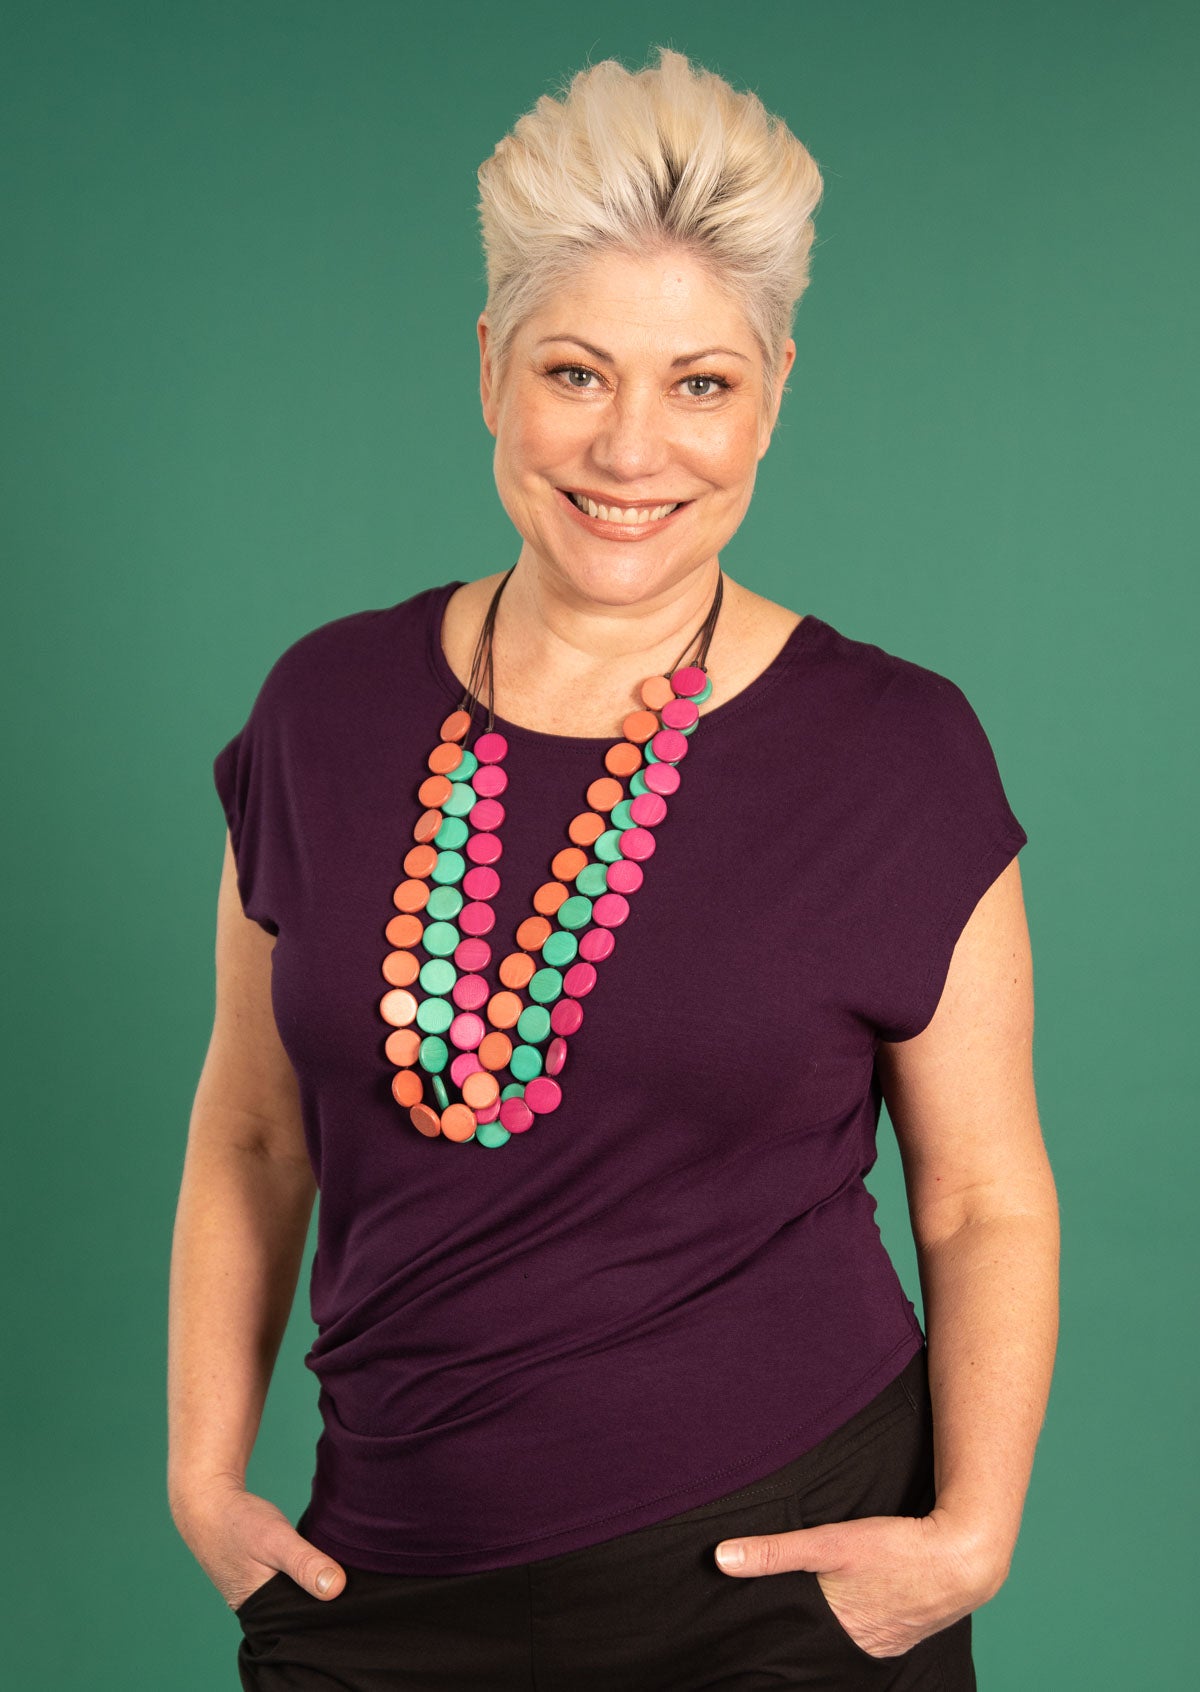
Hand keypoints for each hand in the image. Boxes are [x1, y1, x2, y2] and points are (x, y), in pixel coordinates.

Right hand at [170, 1476, 346, 1612]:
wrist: (208, 1504)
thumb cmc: (240, 1523)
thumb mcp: (275, 1540)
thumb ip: (304, 1563)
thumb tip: (338, 1589)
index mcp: (262, 1615)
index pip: (306, 1627)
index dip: (332, 1614)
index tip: (356, 1598)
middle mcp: (259, 1614)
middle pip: (303, 1616)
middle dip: (326, 1603)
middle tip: (353, 1584)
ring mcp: (259, 1599)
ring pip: (297, 1601)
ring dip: (316, 1589)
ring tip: (341, 1573)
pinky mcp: (261, 1583)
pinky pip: (290, 1588)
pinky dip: (304, 1578)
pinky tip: (322, 1567)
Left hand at [714, 1509, 999, 1658]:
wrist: (965, 1554)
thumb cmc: (897, 1548)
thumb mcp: (830, 1542)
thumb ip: (776, 1551)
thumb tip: (721, 1558)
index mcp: (840, 1635)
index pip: (796, 1649)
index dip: (776, 1643)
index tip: (750, 1644)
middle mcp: (863, 1647)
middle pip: (820, 1645)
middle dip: (801, 1637)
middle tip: (775, 1627)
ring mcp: (888, 1641)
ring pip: (846, 1638)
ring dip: (831, 1628)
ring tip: (816, 1613)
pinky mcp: (907, 1627)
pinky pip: (872, 1631)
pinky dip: (858, 1621)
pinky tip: (855, 1606)